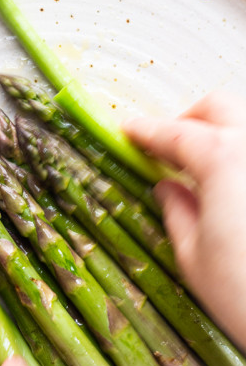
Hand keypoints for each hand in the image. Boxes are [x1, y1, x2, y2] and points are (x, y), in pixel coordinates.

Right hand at [123, 91, 245, 347]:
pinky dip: (240, 160)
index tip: (132, 132)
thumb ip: (177, 211)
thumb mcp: (193, 257)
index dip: (147, 132)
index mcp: (224, 161)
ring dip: (221, 134)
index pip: (175, 134)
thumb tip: (168, 188)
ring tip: (201, 166)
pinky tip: (234, 187)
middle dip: (188, 119)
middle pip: (220, 108)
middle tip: (166, 146)